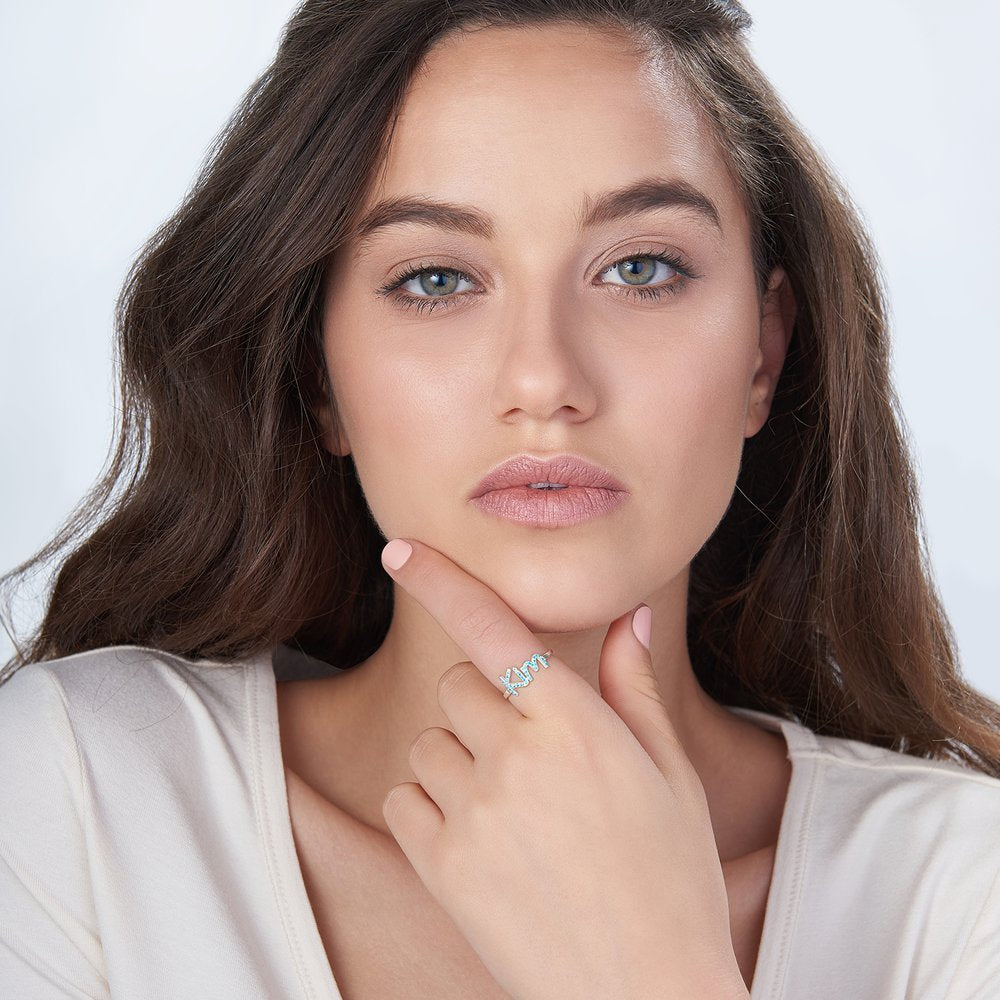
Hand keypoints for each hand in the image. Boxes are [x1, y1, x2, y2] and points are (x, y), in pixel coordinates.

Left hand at [379, 537, 749, 999]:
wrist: (647, 996)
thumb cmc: (673, 882)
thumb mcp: (670, 776)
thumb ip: (634, 688)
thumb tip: (631, 618)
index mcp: (576, 722)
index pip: (495, 629)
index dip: (442, 581)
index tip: (400, 548)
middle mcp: (517, 756)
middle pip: (457, 685)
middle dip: (482, 703)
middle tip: (522, 749)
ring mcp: (473, 811)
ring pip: (429, 743)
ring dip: (457, 759)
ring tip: (510, 809)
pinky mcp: (441, 865)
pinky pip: (405, 799)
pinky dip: (431, 807)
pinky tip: (481, 840)